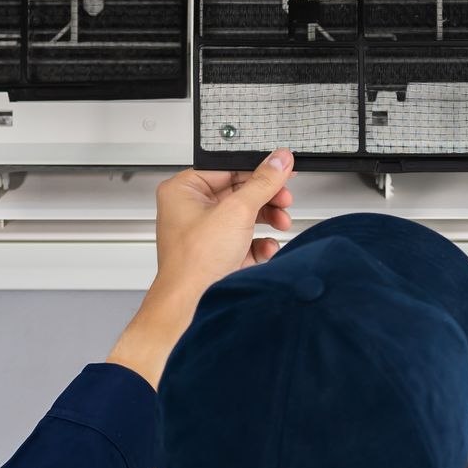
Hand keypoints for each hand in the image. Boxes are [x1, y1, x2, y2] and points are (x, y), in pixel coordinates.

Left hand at [151, 150, 296, 297]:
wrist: (193, 306)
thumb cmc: (194, 263)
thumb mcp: (236, 211)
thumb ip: (262, 182)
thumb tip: (278, 161)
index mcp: (183, 191)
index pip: (227, 169)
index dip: (257, 169)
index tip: (280, 168)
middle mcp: (191, 211)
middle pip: (239, 192)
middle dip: (266, 198)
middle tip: (284, 198)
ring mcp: (205, 234)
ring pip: (245, 216)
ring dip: (268, 218)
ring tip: (281, 222)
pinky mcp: (218, 255)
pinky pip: (245, 240)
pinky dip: (260, 243)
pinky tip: (266, 247)